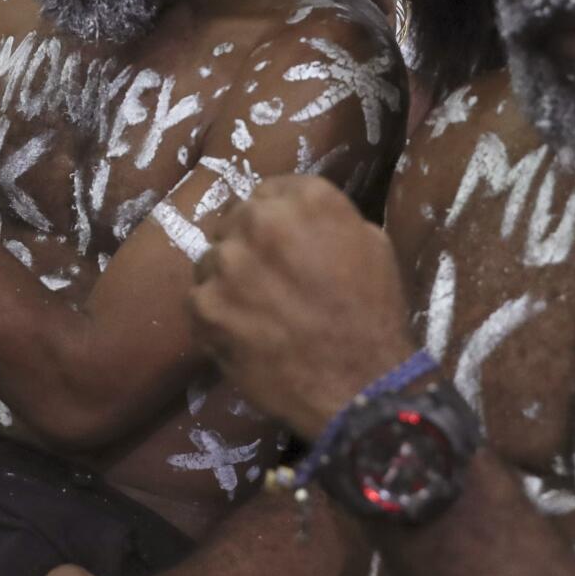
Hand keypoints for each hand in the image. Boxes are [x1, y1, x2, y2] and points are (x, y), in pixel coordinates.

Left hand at [188, 176, 413, 440]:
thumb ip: (329, 218)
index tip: (282, 242)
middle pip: (237, 220)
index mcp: (307, 199)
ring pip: (213, 258)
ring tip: (256, 308)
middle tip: (269, 279)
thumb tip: (297, 216)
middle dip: (250, 244)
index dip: (276, 218)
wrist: (361, 384)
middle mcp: (261, 220)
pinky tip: (242, 330)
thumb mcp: (372, 245)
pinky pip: (199, 298)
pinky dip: (216, 313)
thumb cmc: (375, 315)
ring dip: (228, 277)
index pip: (271, 191)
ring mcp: (227, 263)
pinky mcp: (205, 305)